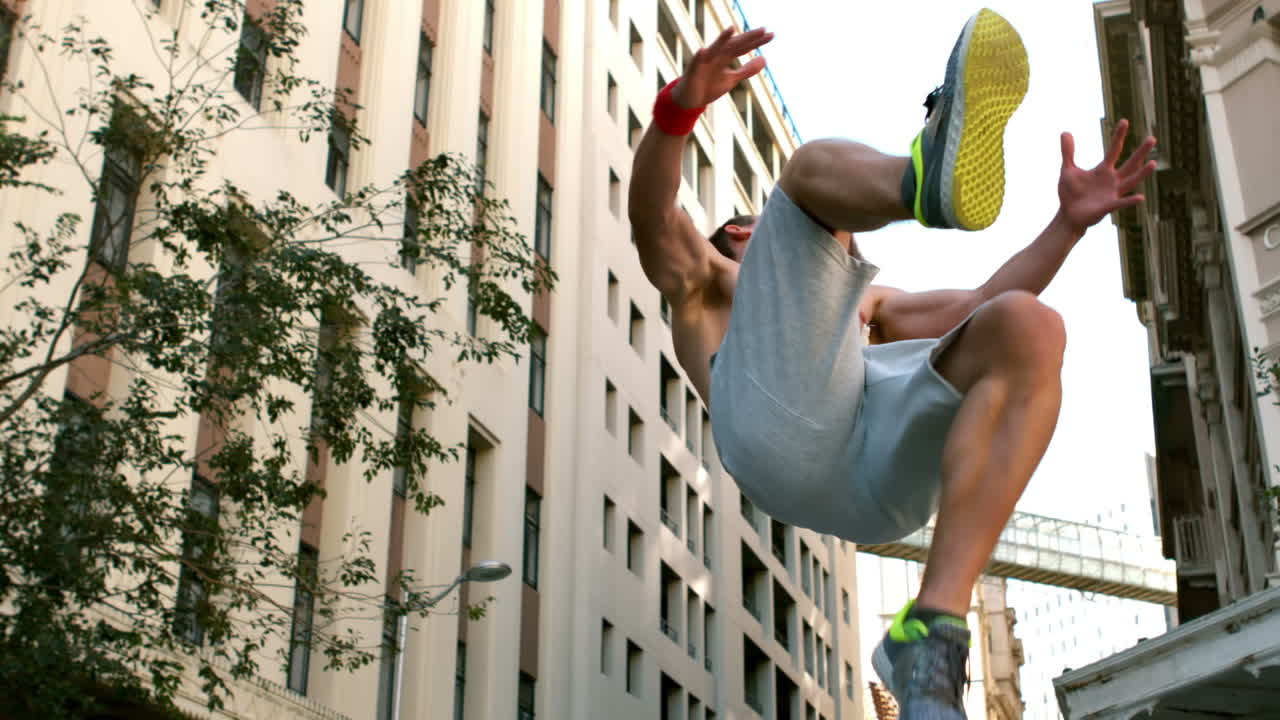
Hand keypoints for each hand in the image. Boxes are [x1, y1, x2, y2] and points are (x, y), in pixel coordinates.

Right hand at [672, 27, 773, 109]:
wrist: (691, 100)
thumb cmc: (710, 86)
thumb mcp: (732, 79)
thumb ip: (747, 70)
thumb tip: (765, 59)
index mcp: (726, 57)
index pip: (743, 47)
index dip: (757, 41)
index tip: (771, 35)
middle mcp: (717, 55)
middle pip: (734, 44)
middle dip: (747, 38)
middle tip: (763, 30)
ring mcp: (705, 61)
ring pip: (715, 49)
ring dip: (722, 40)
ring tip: (731, 29)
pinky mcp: (693, 70)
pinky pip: (696, 63)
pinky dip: (699, 57)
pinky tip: (703, 50)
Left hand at [1057, 119, 1156, 233]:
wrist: (1068, 215)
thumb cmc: (1070, 193)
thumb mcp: (1067, 170)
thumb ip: (1068, 152)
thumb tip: (1065, 132)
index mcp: (1103, 170)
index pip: (1114, 150)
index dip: (1118, 136)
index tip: (1124, 121)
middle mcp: (1112, 180)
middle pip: (1130, 163)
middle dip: (1140, 152)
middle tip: (1152, 139)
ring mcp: (1113, 193)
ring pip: (1131, 181)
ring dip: (1142, 173)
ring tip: (1153, 163)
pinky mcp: (1109, 206)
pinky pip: (1122, 202)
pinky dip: (1130, 200)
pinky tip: (1140, 197)